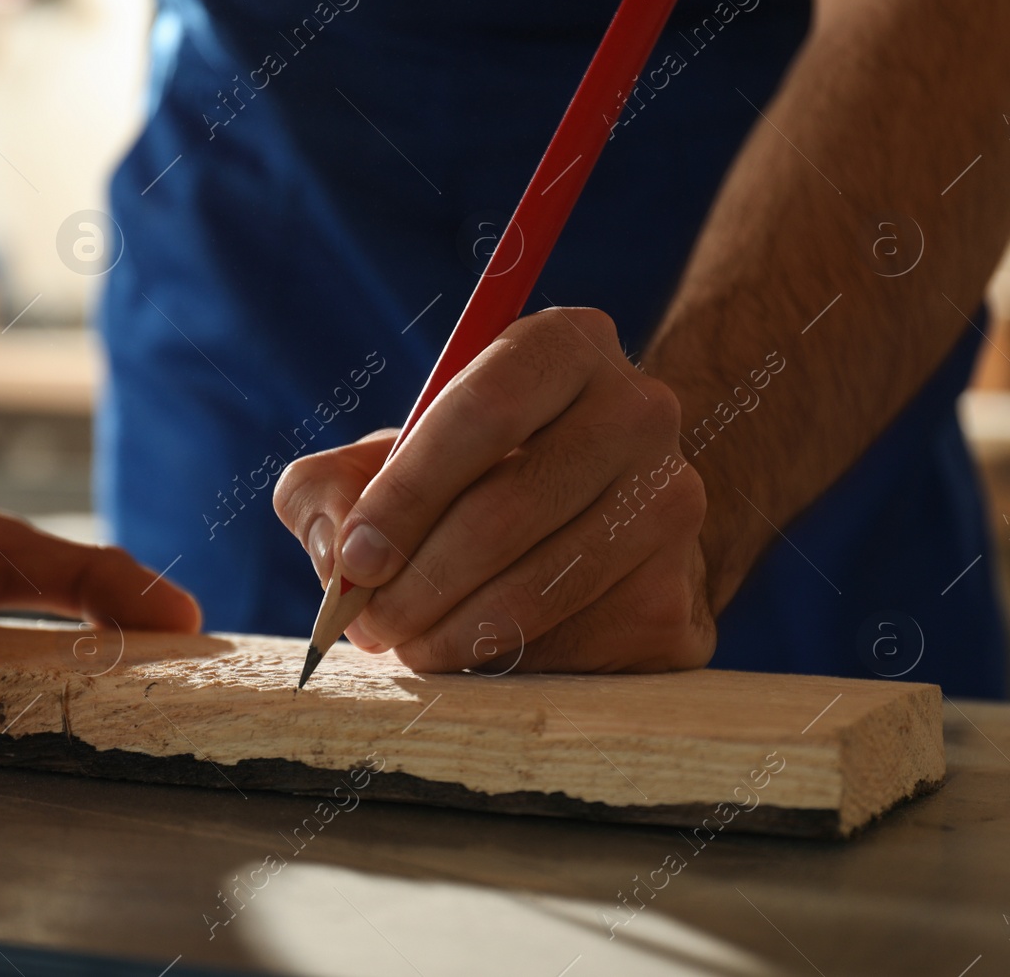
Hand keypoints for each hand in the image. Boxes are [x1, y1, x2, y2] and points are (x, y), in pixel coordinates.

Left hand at [274, 307, 713, 673]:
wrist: (609, 521)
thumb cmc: (474, 481)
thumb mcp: (393, 458)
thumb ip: (329, 487)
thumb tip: (334, 551)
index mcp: (566, 345)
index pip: (484, 407)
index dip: (408, 491)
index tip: (355, 559)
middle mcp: (640, 411)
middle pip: (509, 507)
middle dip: (417, 580)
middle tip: (368, 623)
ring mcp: (674, 504)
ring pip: (542, 586)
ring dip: (452, 633)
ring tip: (409, 645)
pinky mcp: (681, 596)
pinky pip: (577, 646)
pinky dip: (508, 664)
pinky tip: (476, 656)